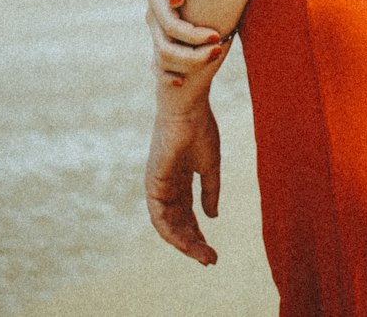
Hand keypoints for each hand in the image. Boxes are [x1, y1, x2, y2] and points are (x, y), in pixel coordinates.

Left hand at [145, 96, 220, 264]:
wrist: (188, 107)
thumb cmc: (200, 128)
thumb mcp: (210, 165)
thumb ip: (210, 191)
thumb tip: (212, 216)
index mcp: (180, 176)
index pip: (187, 212)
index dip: (198, 232)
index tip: (213, 249)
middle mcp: (167, 184)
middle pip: (179, 222)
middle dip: (194, 242)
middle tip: (211, 260)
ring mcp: (158, 185)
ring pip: (169, 225)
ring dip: (186, 243)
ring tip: (204, 257)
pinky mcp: (153, 184)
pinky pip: (160, 218)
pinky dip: (173, 234)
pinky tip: (189, 244)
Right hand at [146, 0, 230, 88]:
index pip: (172, 27)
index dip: (193, 36)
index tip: (216, 36)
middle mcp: (153, 16)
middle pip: (166, 47)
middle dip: (193, 53)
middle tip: (218, 48)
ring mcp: (155, 32)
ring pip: (162, 59)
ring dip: (188, 63)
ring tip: (215, 56)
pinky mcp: (159, 45)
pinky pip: (157, 68)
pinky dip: (168, 77)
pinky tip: (182, 81)